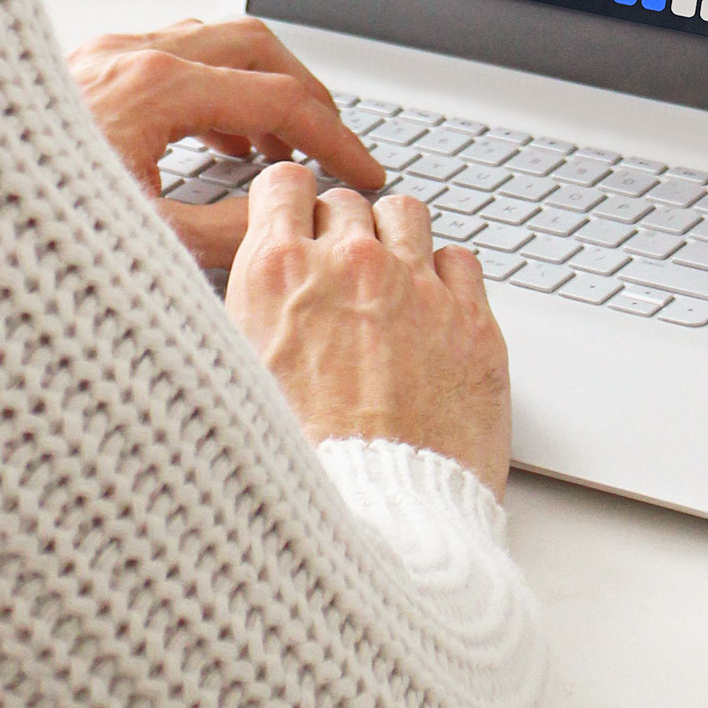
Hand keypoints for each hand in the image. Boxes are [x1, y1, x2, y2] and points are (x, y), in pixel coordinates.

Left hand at [69, 18, 382, 268]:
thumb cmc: (15, 220)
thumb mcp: (140, 244)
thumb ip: (227, 232)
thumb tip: (283, 221)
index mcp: (155, 88)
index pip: (280, 97)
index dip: (336, 137)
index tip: (364, 170)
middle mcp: (130, 56)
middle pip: (256, 45)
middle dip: (308, 93)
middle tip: (336, 144)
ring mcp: (103, 56)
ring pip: (213, 43)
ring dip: (259, 85)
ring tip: (283, 147)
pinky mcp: (82, 71)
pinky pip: (172, 57)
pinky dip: (215, 88)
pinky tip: (218, 138)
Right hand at [225, 163, 512, 497]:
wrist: (378, 523)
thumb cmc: (303, 467)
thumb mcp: (236, 376)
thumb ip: (246, 314)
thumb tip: (248, 290)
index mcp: (278, 273)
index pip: (284, 184)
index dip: (289, 206)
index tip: (296, 224)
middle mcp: (350, 265)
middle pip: (346, 202)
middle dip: (339, 232)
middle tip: (337, 278)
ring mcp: (416, 288)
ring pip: (407, 213)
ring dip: (394, 240)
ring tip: (388, 284)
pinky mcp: (471, 321)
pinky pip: (461, 259)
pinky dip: (444, 277)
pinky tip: (430, 312)